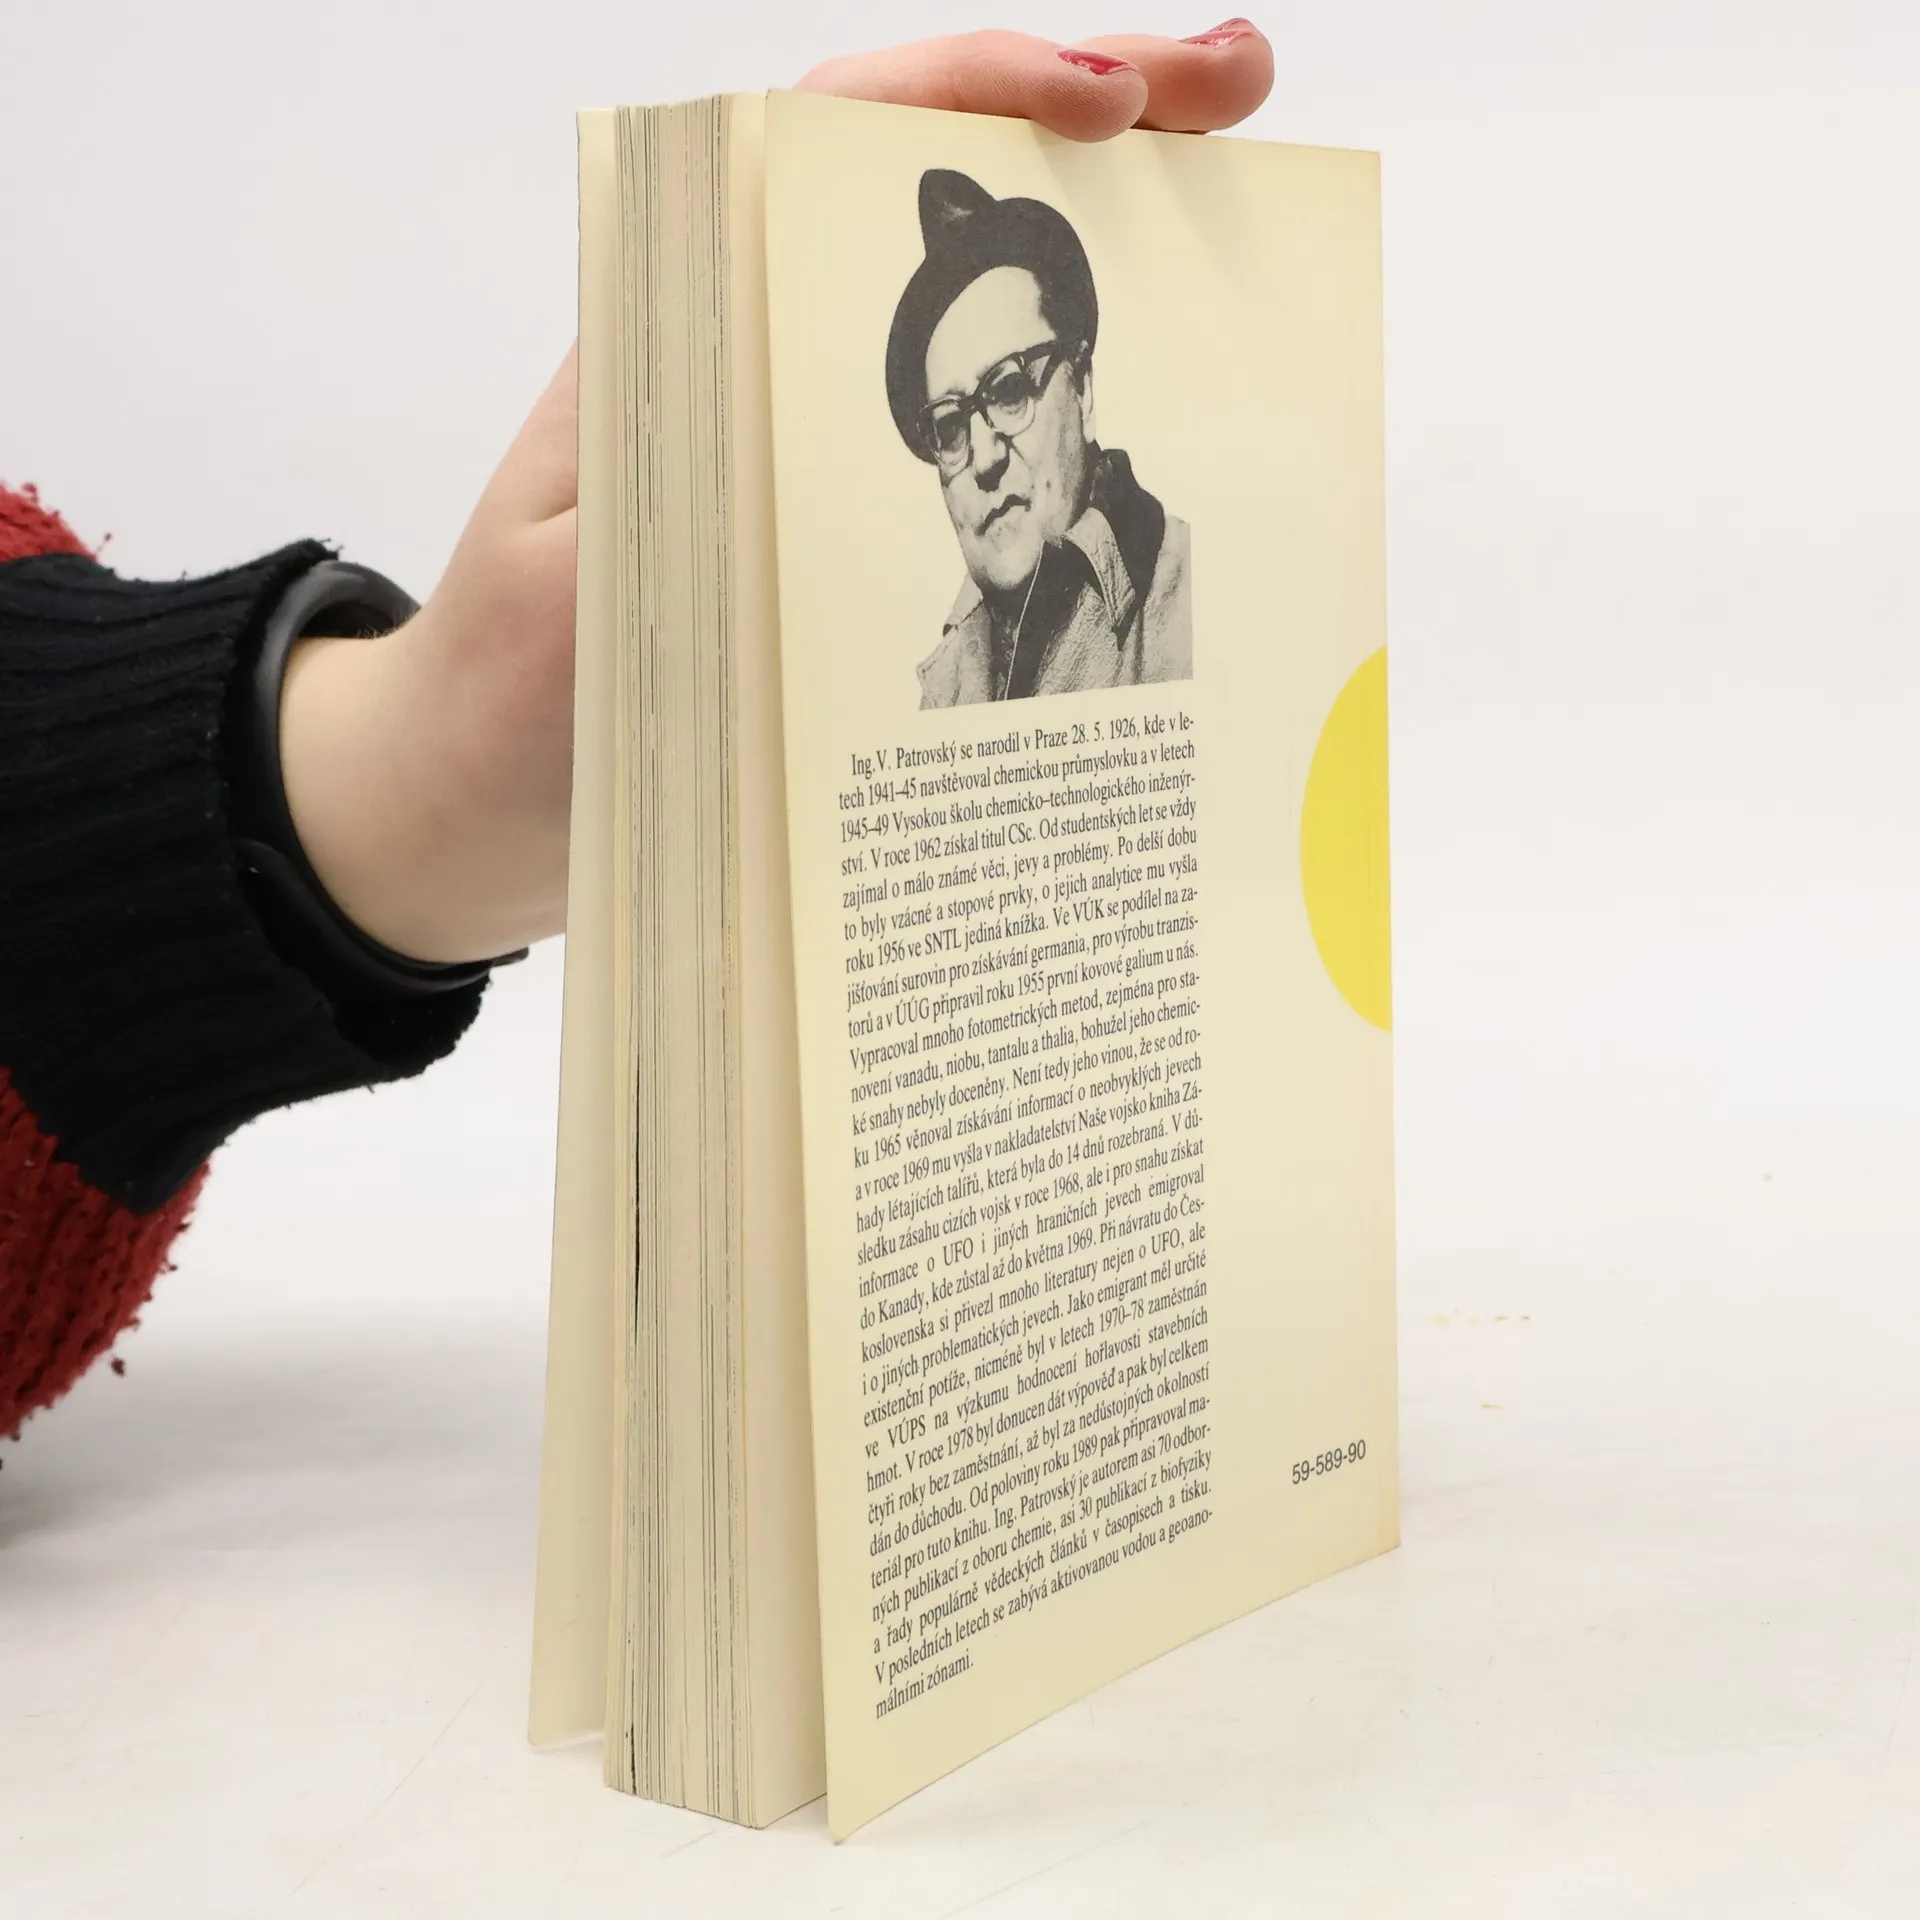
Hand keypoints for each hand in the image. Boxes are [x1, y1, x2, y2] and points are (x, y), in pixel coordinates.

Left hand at [279, 22, 1274, 964]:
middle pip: (919, 192)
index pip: (818, 143)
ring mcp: (787, 439)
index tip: (1110, 97)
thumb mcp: (585, 624)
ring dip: (1093, 248)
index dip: (970, 90)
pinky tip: (1154, 397)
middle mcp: (739, 361)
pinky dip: (1056, 402)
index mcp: (669, 343)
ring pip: (955, 304)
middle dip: (1086, 123)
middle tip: (1237, 92)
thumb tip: (850, 461)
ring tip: (1239, 209)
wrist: (462, 806)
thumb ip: (689, 535)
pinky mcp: (817, 522)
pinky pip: (954, 437)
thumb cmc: (502, 718)